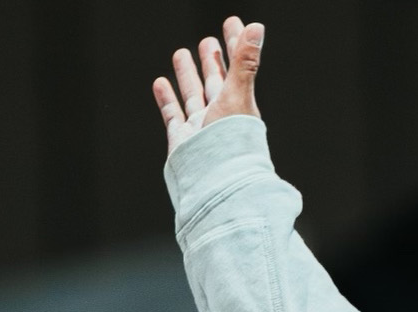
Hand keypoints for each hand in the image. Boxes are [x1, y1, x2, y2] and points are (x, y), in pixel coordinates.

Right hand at [152, 16, 264, 157]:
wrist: (214, 182)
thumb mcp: (237, 95)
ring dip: (187, 74)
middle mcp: (220, 113)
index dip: (235, 44)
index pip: (237, 66)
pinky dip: (167, 98)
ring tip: (181, 54)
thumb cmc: (231, 141)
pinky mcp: (182, 138)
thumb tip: (257, 27)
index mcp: (238, 103)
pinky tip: (160, 83)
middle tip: (208, 41)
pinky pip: (173, 113)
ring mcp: (200, 126)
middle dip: (211, 60)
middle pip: (215, 80)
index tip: (233, 23)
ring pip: (193, 94)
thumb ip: (245, 62)